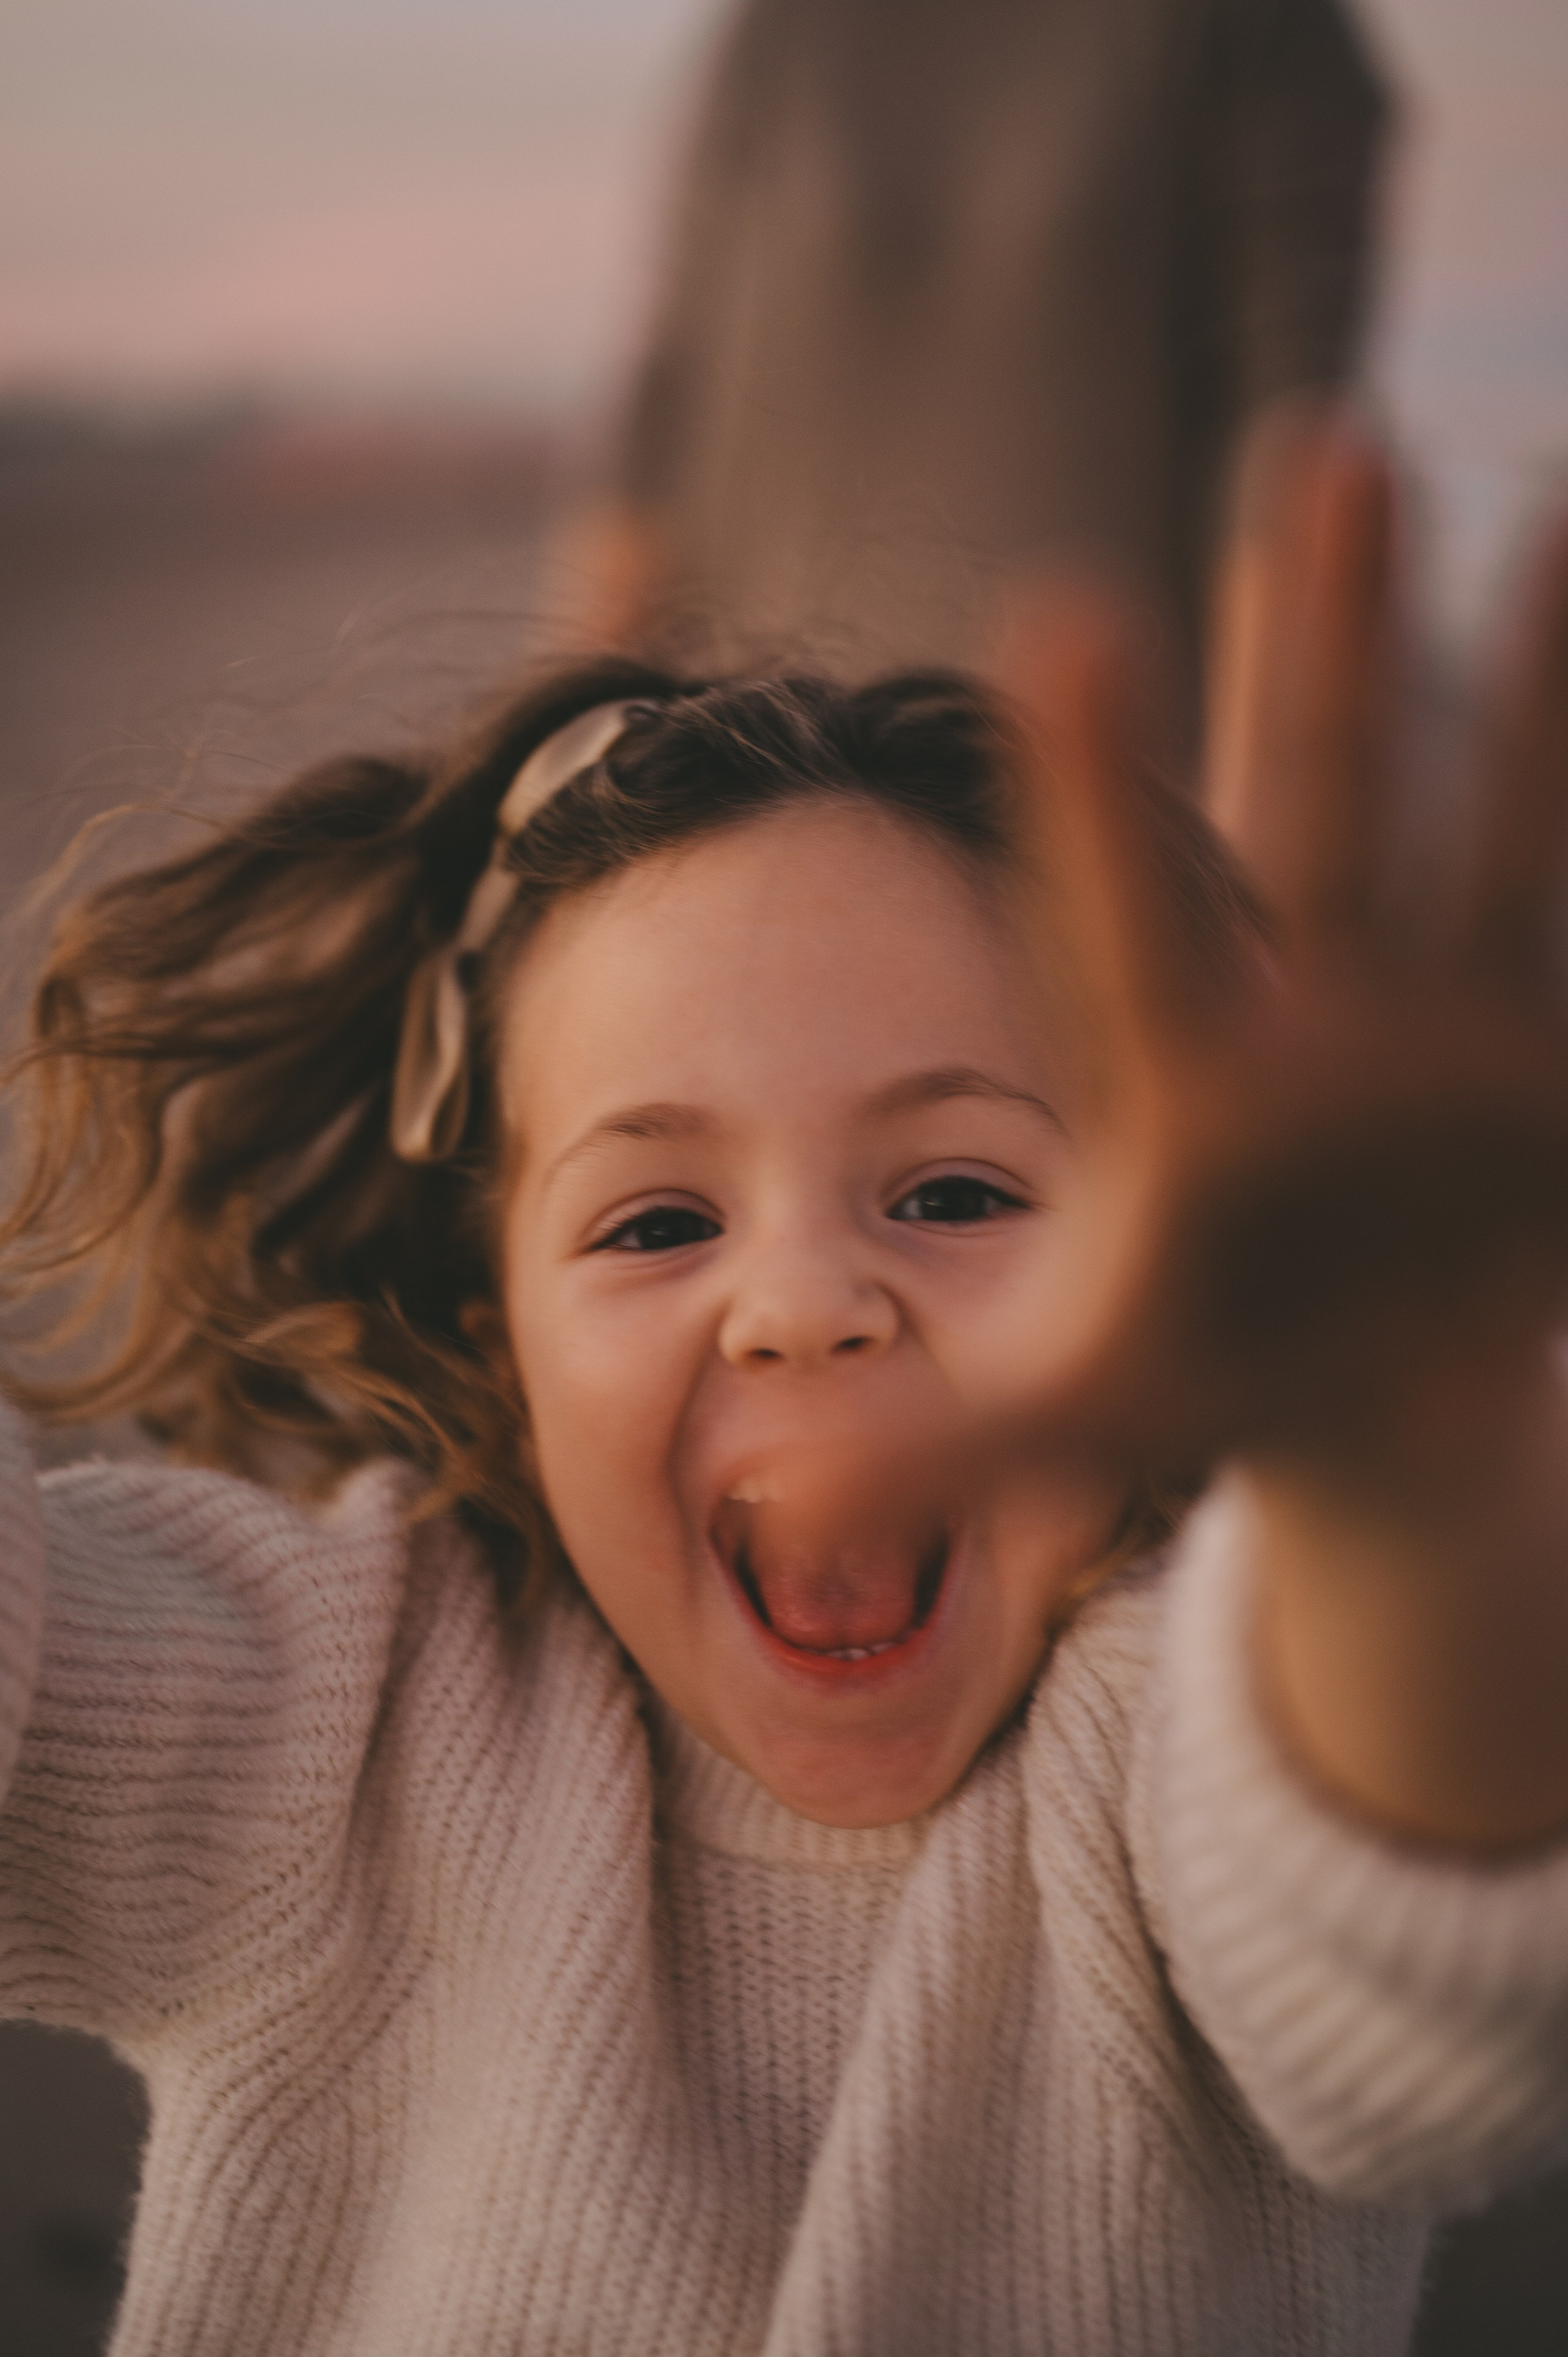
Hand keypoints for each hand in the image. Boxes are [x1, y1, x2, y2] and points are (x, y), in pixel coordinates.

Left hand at [1002, 415, 1567, 1485]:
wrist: (1361, 1389)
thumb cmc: (1200, 1374)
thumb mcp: (1070, 1417)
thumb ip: (929, 1446)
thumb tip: (773, 1499)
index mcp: (1187, 1084)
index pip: (1127, 920)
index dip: (1101, 791)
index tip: (1066, 618)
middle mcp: (1318, 1020)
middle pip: (1315, 817)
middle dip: (1324, 653)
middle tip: (1320, 445)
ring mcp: (1450, 1031)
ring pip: (1494, 847)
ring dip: (1534, 702)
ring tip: (1558, 523)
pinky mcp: (1551, 1067)